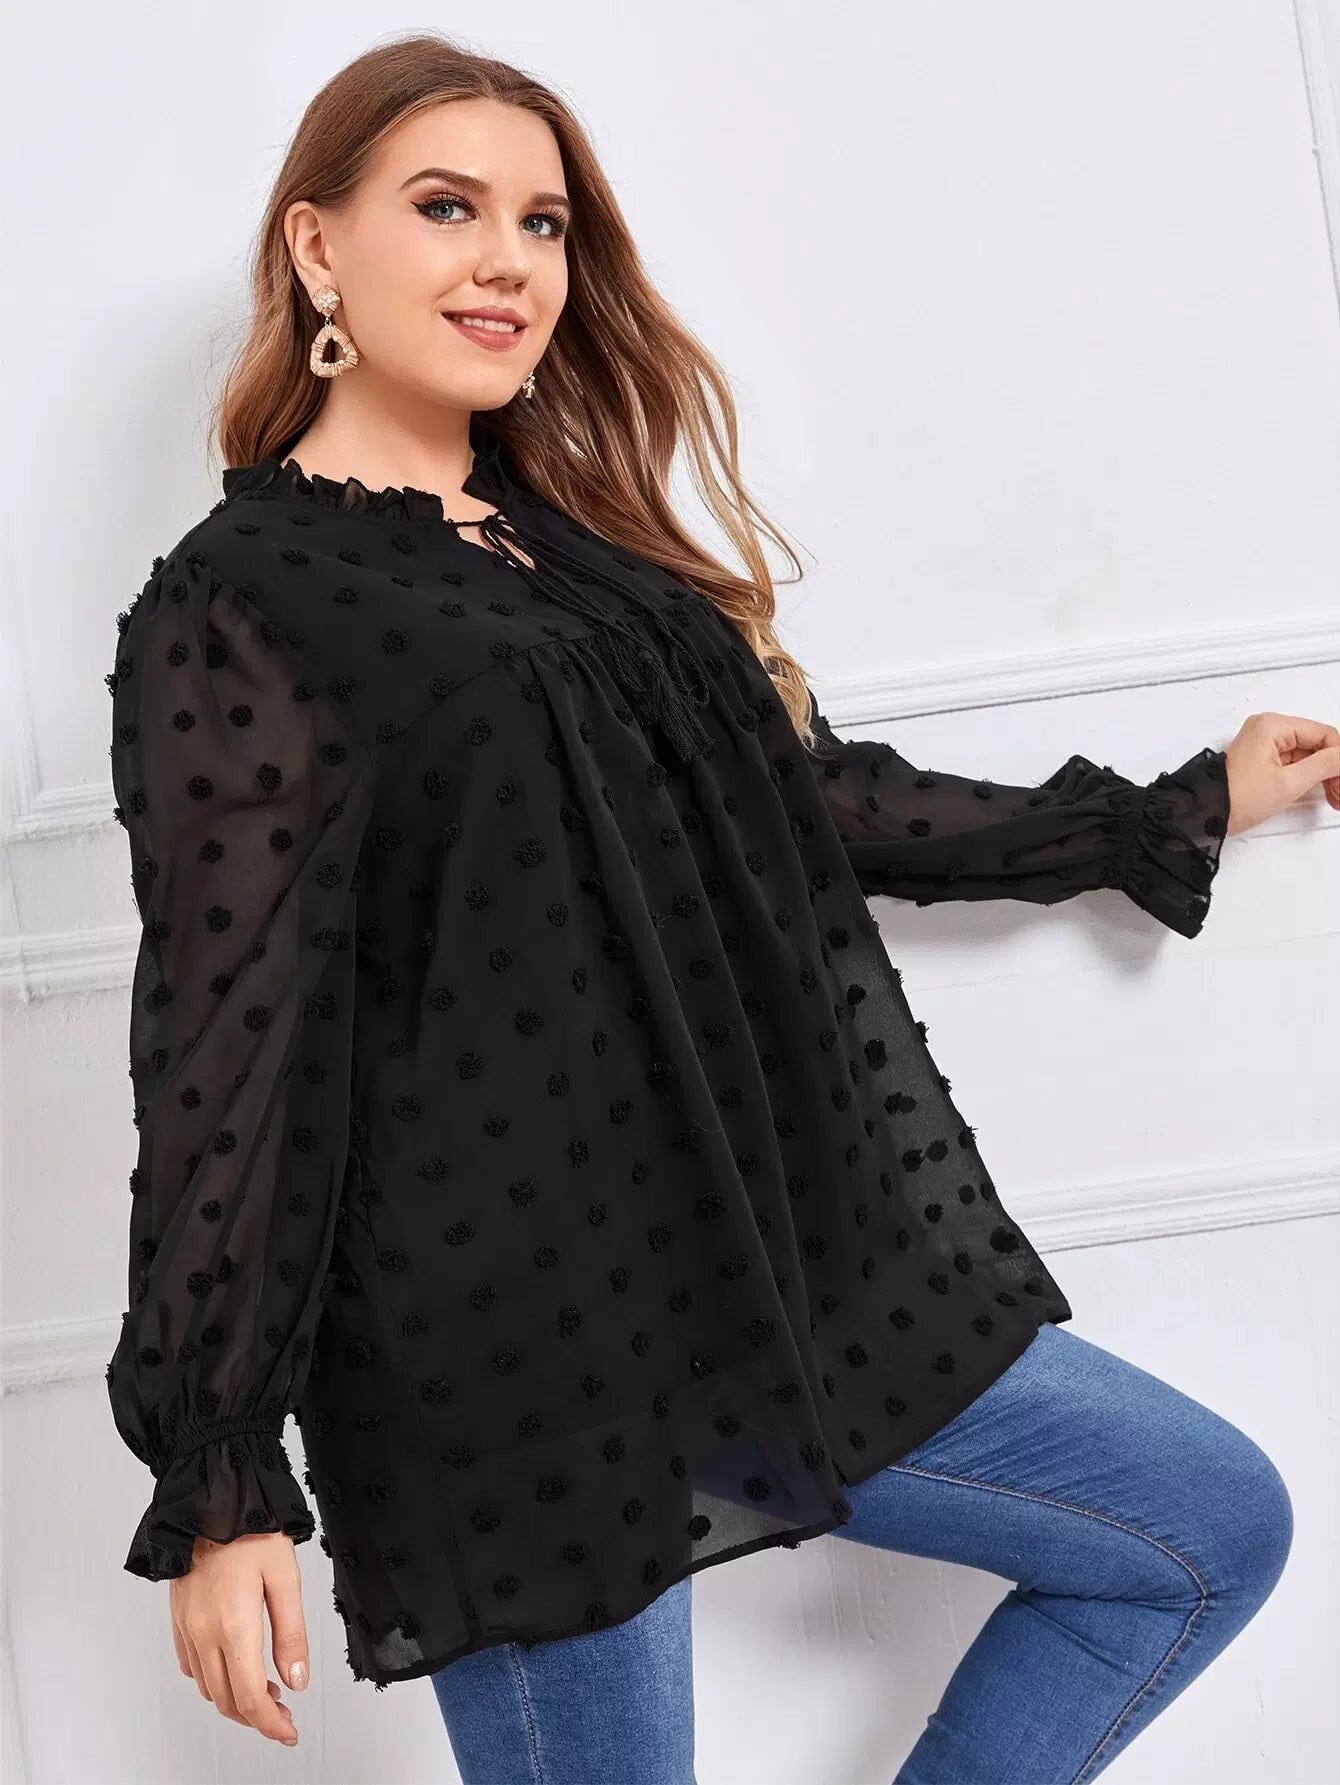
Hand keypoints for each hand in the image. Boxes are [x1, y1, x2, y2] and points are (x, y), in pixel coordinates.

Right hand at [169, 1532, 309, 1745]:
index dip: (271, 1724)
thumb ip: (291, 1634)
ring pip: (208, 1688)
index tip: (289, 1732)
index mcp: (234, 1626)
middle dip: (257, 1717)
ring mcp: (187, 1627)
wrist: (212, 1498)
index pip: (251, 1698)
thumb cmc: (252, 1529)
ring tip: (266, 1690)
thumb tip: (296, 1681)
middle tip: (284, 1714)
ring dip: (235, 1700)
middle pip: (227, 1700)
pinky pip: (192, 1666)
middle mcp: (204, 1633)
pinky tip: (233, 1668)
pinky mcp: (179, 1618)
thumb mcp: (285, 1578)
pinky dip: (213, 1680)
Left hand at [1221, 712, 1339, 836]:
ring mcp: (1264, 743)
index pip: (1324, 734)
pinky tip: (1319, 792)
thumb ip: (1324, 765)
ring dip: (1324, 776)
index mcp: (1273, 726)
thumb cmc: (1236, 798)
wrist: (1205, 814)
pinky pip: (1294, 762)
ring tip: (1334, 798)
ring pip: (1308, 755)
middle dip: (1333, 770)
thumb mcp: (1289, 783)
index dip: (1339, 760)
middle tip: (1339, 794)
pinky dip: (1308, 777)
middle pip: (1317, 744)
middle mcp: (1268, 728)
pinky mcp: (1261, 757)